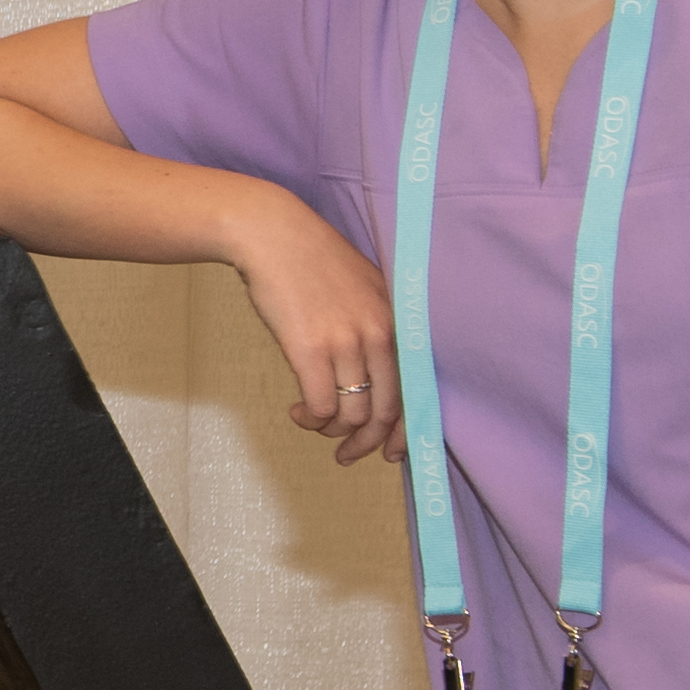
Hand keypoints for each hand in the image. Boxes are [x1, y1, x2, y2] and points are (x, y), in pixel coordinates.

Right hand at [223, 191, 405, 467]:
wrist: (273, 235)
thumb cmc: (313, 261)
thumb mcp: (365, 288)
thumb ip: (378, 327)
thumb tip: (374, 375)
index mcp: (398, 321)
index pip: (415, 391)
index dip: (406, 431)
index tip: (391, 452)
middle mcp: (381, 334)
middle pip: (386, 412)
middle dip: (367, 443)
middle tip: (348, 454)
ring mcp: (347, 342)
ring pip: (353, 415)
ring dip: (332, 432)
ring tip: (314, 423)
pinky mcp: (311, 349)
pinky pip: (321, 406)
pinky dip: (311, 419)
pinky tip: (298, 412)